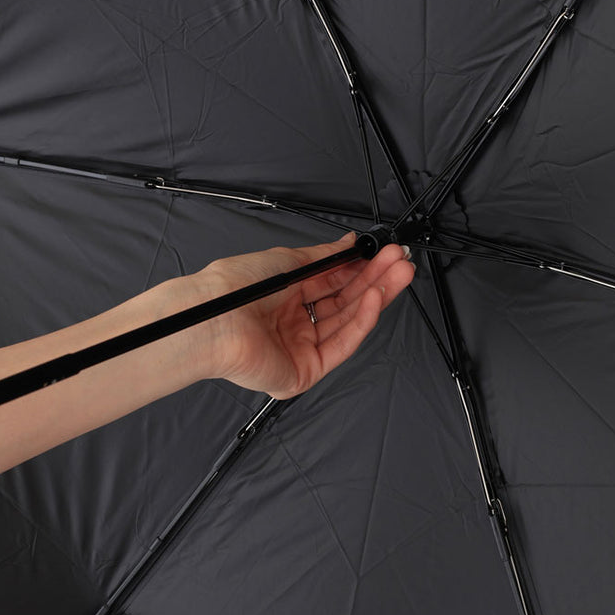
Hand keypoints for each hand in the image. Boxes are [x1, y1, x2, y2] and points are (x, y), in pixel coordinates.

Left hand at [195, 233, 414, 398]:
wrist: (214, 319)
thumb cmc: (235, 289)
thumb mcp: (287, 261)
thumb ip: (324, 256)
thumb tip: (348, 243)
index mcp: (285, 297)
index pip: (334, 283)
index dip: (362, 269)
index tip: (385, 254)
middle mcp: (293, 323)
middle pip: (345, 302)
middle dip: (376, 280)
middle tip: (400, 263)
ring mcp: (300, 348)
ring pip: (347, 322)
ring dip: (375, 297)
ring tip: (397, 275)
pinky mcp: (304, 371)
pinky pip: (340, 345)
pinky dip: (361, 321)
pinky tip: (374, 299)